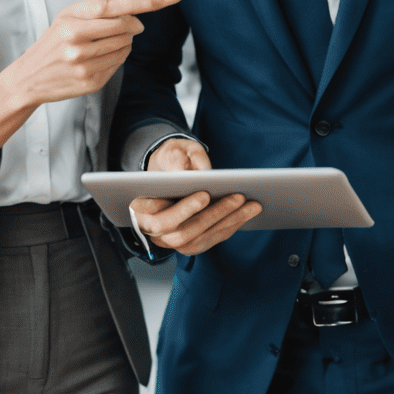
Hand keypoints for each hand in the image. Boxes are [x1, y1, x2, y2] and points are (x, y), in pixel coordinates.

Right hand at [0, 0, 180, 166]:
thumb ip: (91, 4)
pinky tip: (99, 58)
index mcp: (74, 21)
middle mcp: (80, 42)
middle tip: (120, 27)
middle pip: (129, 27)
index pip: (120, 6)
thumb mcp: (66, 16)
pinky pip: (119, 64)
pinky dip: (117, 58)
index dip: (151, 1)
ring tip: (103, 43)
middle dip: (130, 25)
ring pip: (127, 46)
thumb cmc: (53, 41)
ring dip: (124, 42)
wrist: (30, 78)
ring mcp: (86, 65)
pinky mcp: (92, 82)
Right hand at [129, 138, 261, 256]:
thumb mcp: (173, 151)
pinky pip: (209, 240)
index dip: (182, 209)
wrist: (170, 172)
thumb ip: (180, 159)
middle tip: (238, 197)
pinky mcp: (188, 242)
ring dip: (227, 222)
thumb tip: (198, 176)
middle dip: (213, 215)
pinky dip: (230, 227)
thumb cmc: (171, 160)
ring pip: (198, 240)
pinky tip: (247, 212)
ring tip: (252, 205)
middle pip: (182, 233)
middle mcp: (152, 230)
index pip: (158, 216)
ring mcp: (170, 240)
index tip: (205, 194)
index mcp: (141, 206)